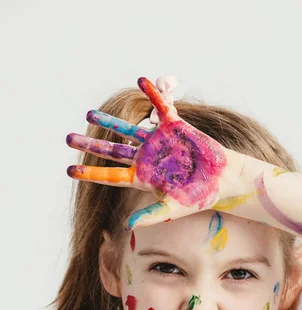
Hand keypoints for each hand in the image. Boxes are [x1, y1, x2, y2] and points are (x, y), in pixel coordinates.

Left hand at [66, 76, 255, 229]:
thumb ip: (151, 216)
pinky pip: (161, 108)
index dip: (90, 173)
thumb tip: (127, 225)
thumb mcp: (173, 208)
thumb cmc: (199, 197)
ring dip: (109, 122)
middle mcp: (146, 159)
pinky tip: (141, 80)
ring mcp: (159, 142)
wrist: (223, 180)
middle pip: (112, 151)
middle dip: (90, 145)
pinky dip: (153, 94)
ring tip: (89, 113)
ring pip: (128, 130)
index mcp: (143, 178)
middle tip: (68, 139)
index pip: (111, 175)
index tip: (69, 171)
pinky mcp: (175, 128)